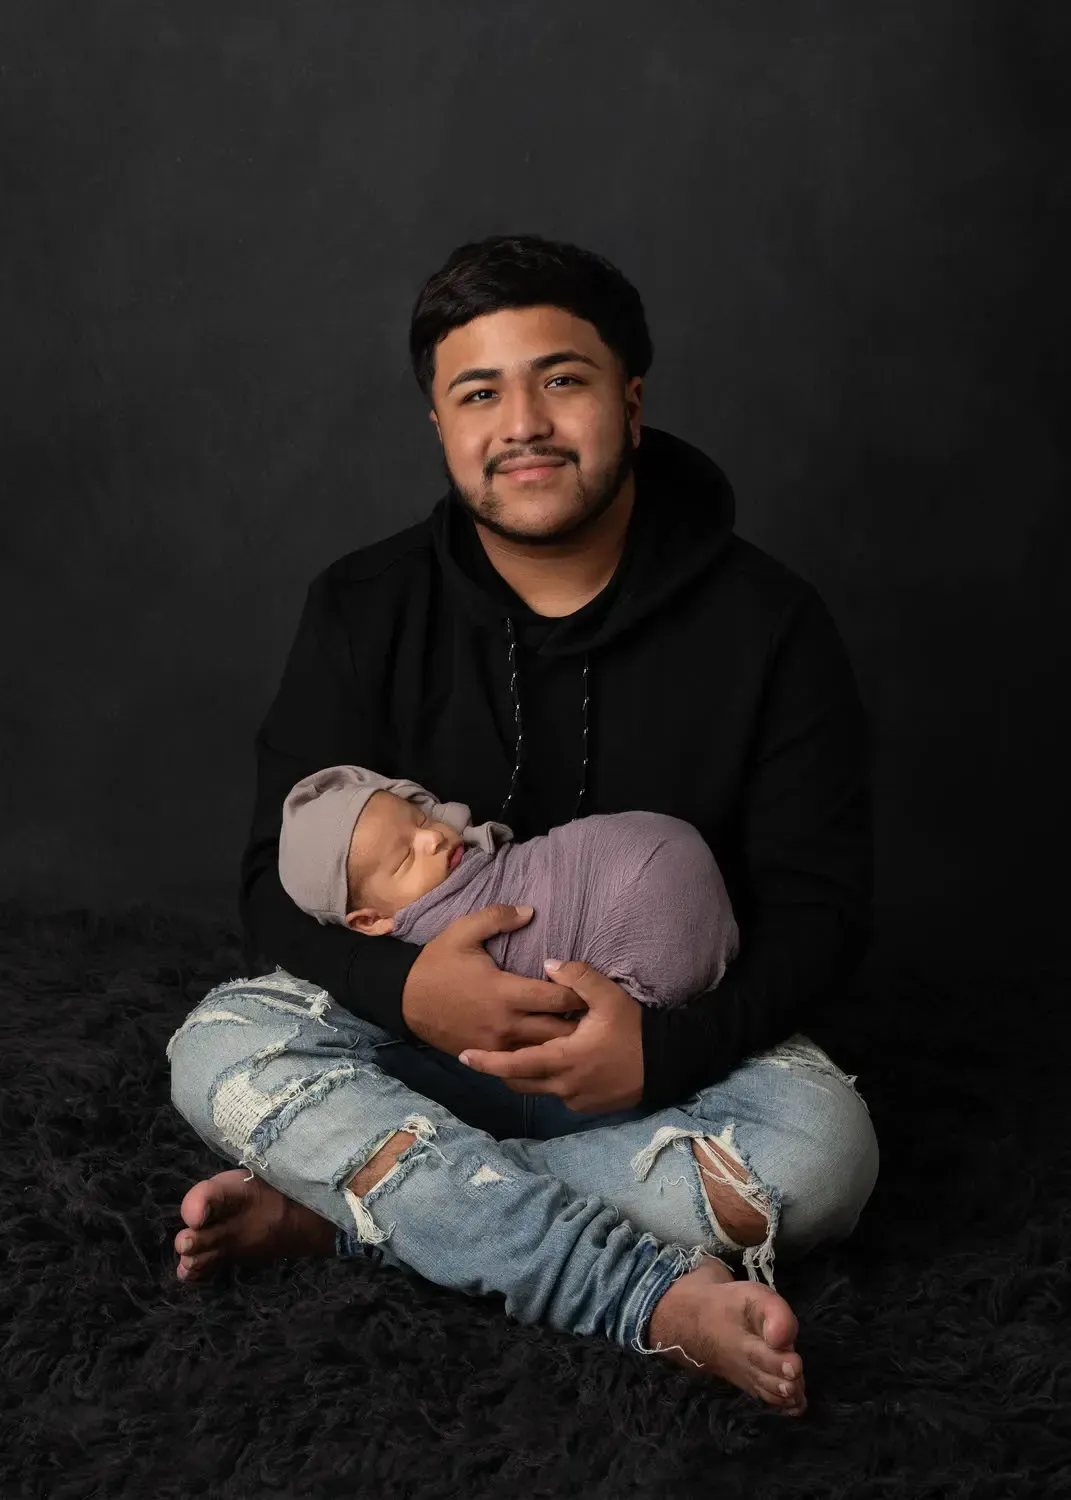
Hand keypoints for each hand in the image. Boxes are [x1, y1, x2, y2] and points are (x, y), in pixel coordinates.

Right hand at [401, 904, 583, 1056]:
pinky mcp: (488, 1057)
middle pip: (559, 1031)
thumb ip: (497, 917)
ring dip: (563, 1043)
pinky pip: (522, 1064)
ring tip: (580, 1034)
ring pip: (544, 1053)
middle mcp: (507, 1024)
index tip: (590, 988)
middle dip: (580, 1024)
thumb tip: (531, 911)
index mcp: (506, 992)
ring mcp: (497, 1045)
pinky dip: (540, 1058)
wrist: (404, 999)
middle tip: (595, 1014)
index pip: (559, 998)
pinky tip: (551, 1050)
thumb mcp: (463, 931)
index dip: (580, 993)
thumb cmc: (438, 964)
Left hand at [458, 959, 644, 1113]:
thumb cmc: (634, 1029)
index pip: (515, 1065)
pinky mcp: (586, 1106)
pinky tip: (553, 1065)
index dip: (487, 1062)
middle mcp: (563, 1085)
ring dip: (523, 1075)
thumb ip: (578, 977)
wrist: (665, 1064)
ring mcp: (575, 1099)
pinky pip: (557, 1094)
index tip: (464, 1056)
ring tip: (514, 1056)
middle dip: (498, 1070)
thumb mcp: (609, 997)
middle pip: (519, 1082)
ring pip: (537, 1090)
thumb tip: (548, 963)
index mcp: (563, 1059)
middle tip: (481, 1055)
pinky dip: (548, 1081)